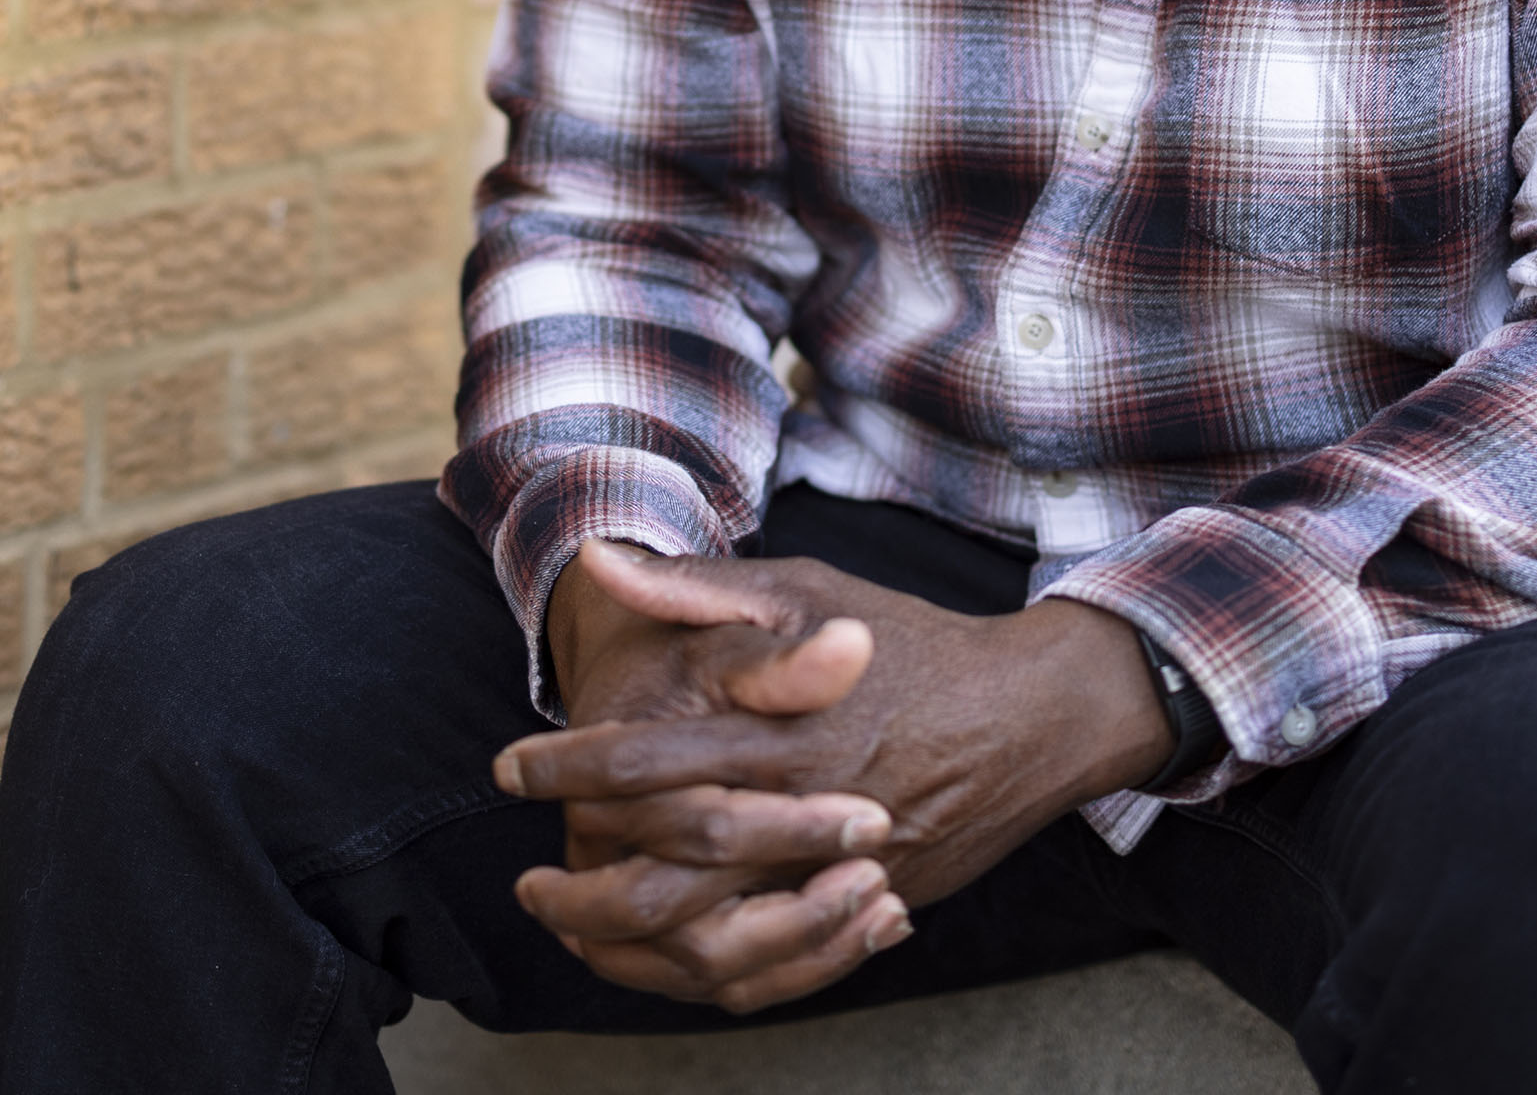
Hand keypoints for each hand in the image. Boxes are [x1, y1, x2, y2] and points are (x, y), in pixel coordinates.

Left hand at [501, 541, 1171, 1009]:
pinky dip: (705, 976)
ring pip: (711, 945)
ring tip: (576, 930)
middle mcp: (799, 811)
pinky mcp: (862, 911)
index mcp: (776, 728)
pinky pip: (774, 973)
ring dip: (628, 948)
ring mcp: (834, 875)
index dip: (566, 770)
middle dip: (581, 888)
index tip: (510, 768)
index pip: (643, 762)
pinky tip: (660, 960)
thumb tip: (598, 560)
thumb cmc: (905, 642)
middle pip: (665, 878)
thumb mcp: (807, 588)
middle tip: (529, 882)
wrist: (1026, 716)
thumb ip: (699, 584)